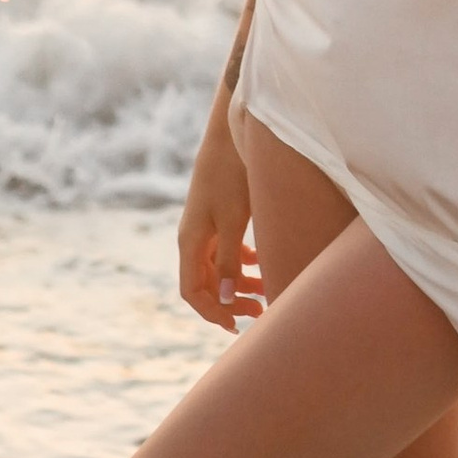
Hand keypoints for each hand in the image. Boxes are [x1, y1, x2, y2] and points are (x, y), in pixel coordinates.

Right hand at [178, 105, 263, 329]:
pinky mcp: (220, 217)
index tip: (238, 324)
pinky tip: (262, 265)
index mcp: (190, 241)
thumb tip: (223, 299)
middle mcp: (193, 238)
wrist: (232, 133)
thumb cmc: (233, 175)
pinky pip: (227, 251)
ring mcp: (206, 227)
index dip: (212, 312)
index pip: (191, 291)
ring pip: (217, 269)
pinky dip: (243, 264)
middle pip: (204, 284)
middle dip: (229, 302)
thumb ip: (228, 261)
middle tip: (260, 313)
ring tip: (267, 293)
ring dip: (239, 285)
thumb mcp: (233, 221)